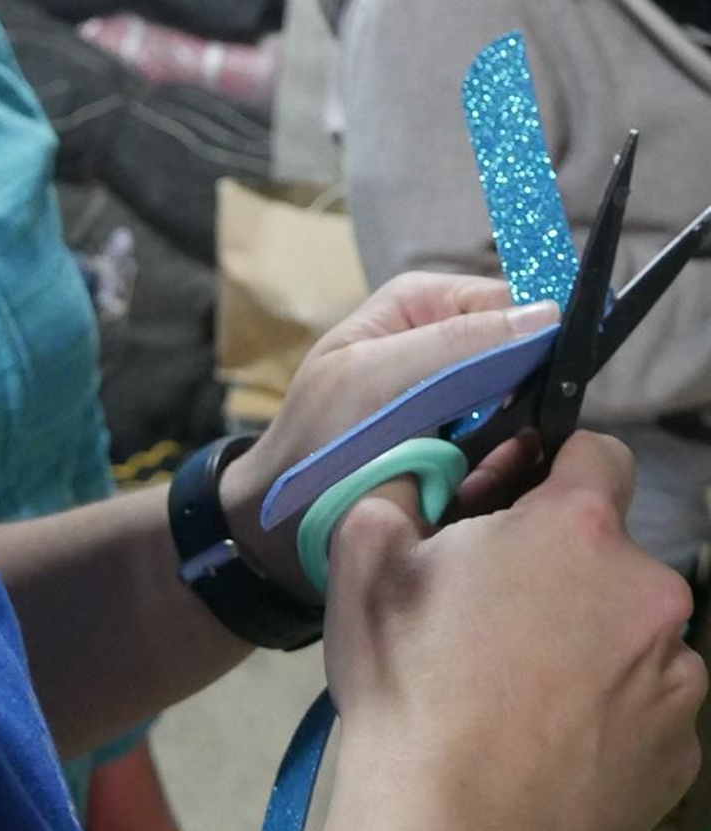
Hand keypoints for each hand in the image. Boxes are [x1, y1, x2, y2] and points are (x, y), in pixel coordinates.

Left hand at [219, 273, 558, 594]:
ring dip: (518, 447)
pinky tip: (480, 497)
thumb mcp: (376, 379)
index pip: (512, 306)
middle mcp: (446, 343)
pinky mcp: (467, 454)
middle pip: (525, 361)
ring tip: (485, 477)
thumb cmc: (316, 441)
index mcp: (422, 304)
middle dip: (528, 403)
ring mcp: (458, 401)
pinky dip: (504, 478)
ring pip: (526, 411)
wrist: (283, 526)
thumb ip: (456, 343)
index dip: (538, 345)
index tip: (548, 392)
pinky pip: (511, 457)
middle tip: (509, 447)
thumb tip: (548, 313)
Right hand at [325, 429, 705, 830]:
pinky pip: (646, 709)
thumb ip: (405, 482)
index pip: (599, 453)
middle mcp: (651, 591)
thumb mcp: (364, 550)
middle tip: (493, 618)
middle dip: (563, 571)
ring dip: (591, 645)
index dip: (552, 472)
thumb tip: (430, 468)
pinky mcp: (682, 753)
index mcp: (579, 527)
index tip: (513, 510)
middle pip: (612, 555)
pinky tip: (548, 746)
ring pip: (633, 635)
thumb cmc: (408, 682)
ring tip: (518, 696)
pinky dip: (609, 716)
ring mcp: (678, 678)